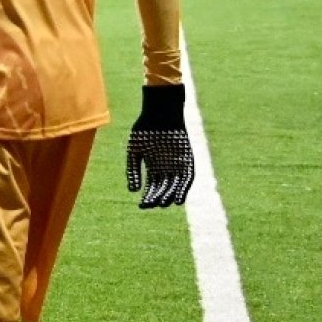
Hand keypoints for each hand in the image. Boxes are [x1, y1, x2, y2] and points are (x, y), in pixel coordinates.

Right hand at [125, 85, 194, 207]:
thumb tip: (133, 191)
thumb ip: (134, 171)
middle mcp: (167, 168)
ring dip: (170, 196)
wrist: (160, 114)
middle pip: (163, 188)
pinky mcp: (188, 161)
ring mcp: (178, 165)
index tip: (142, 206)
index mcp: (154, 166)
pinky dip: (183, 189)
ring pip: (175, 186)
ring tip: (164, 204)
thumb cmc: (144, 130)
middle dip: (157, 198)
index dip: (148, 197)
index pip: (152, 187)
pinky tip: (178, 198)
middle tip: (151, 206)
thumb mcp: (134, 152)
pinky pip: (187, 178)